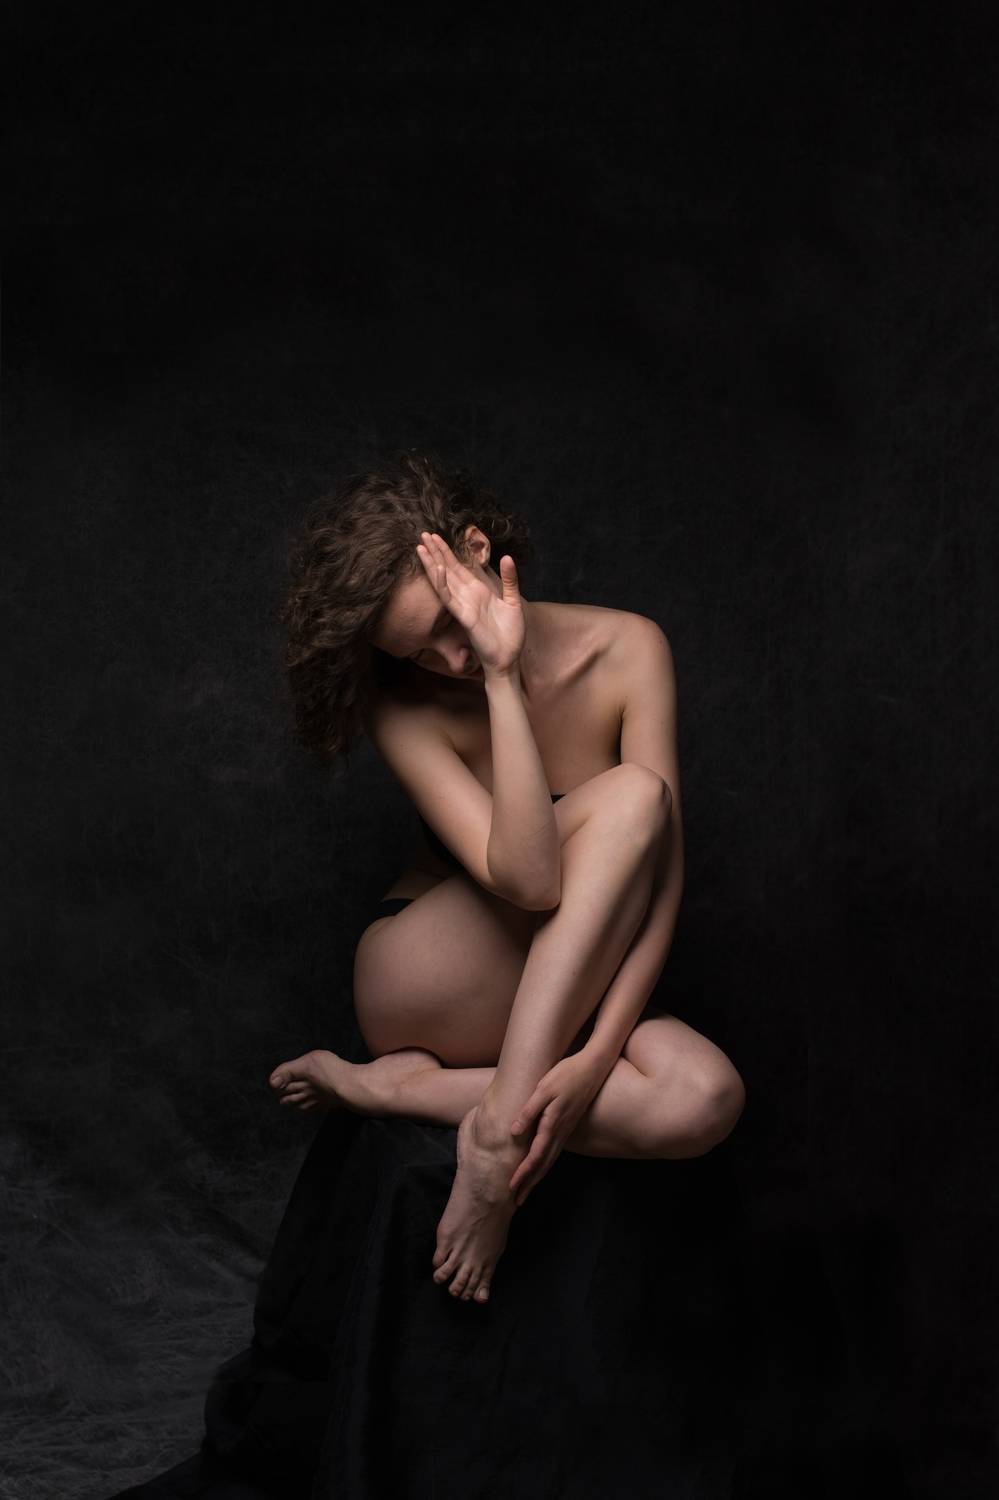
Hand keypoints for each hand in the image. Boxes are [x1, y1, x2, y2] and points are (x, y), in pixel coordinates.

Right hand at [415, 531, 524, 675]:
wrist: (508, 658)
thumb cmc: (510, 634)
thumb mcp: (512, 601)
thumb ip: (510, 579)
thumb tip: (507, 556)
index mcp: (477, 591)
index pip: (458, 567)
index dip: (446, 552)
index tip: (436, 537)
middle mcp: (467, 596)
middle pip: (447, 570)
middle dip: (435, 552)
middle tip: (422, 534)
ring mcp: (463, 606)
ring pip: (443, 581)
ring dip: (432, 564)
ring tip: (421, 547)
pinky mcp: (463, 617)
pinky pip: (449, 598)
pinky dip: (442, 583)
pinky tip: (436, 569)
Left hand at [507, 1050, 608, 1206]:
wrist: (593, 1067)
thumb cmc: (566, 1074)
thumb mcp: (544, 1088)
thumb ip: (529, 1110)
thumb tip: (513, 1132)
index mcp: (552, 1124)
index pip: (535, 1156)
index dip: (523, 1173)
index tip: (511, 1188)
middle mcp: (560, 1131)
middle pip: (543, 1164)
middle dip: (530, 1183)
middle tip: (517, 1201)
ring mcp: (566, 1130)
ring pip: (551, 1160)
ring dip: (538, 1176)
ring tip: (528, 1190)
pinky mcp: (568, 1125)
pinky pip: (556, 1151)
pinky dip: (547, 1164)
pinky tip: (542, 1166)